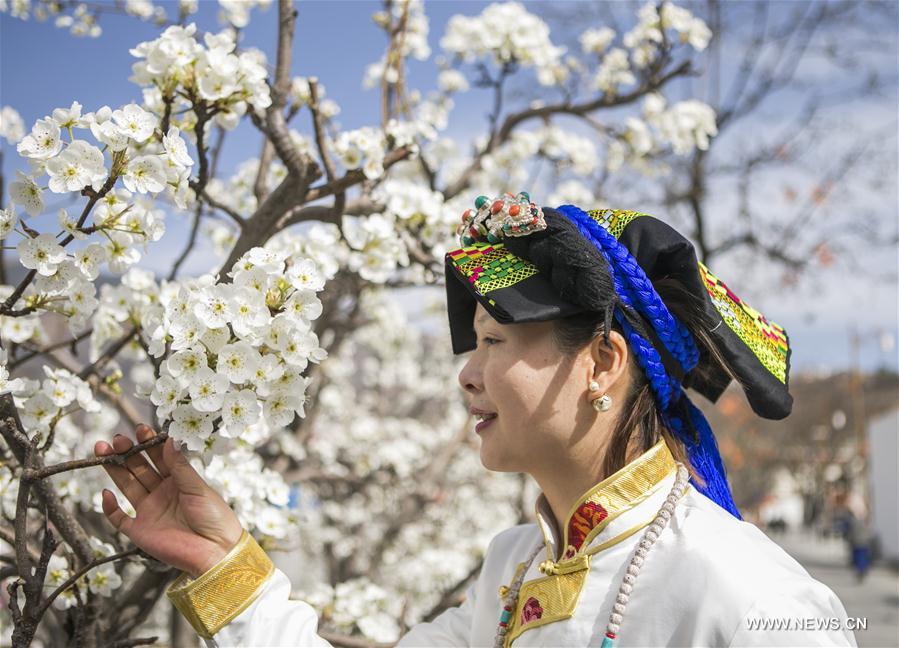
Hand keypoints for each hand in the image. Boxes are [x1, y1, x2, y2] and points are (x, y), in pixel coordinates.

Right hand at [94, 424, 243, 577]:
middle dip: (127, 452)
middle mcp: (161, 493)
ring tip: (101, 450)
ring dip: (114, 469)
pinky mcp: (140, 531)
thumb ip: (180, 467)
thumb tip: (168, 440)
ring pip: (126, 486)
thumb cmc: (214, 517)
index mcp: (178, 480)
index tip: (139, 429)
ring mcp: (149, 511)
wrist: (215, 552)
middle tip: (116, 438)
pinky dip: (110, 507)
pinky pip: (119, 518)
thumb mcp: (198, 488)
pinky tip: (105, 493)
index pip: (159, 457)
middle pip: (139, 468)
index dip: (148, 443)